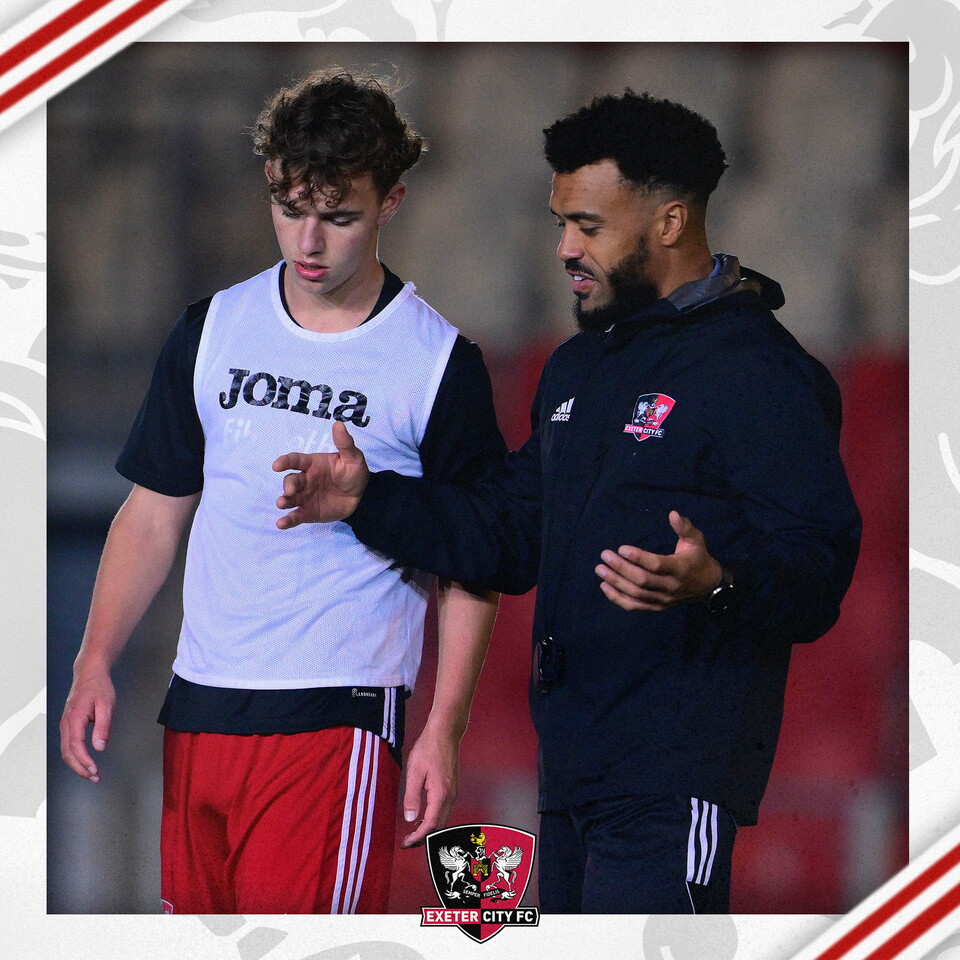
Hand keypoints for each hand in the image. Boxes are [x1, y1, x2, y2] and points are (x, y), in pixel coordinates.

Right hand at [59, 671, 114, 782]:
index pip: (75, 745)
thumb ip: (103, 726)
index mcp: (74, 717)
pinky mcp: (68, 725)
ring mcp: (65, 724)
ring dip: (77, 764)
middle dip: (80, 768)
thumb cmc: (98, 687)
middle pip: (67, 752)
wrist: (89, 674)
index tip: (94, 770)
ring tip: (91, 773)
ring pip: (65, 751)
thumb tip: (100, 746)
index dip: (84, 761)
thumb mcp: (106, 705)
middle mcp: (66, 722)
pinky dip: (75, 756)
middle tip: (94, 777)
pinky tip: (84, 761)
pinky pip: (67, 745)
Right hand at [273, 421, 369, 528]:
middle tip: (291, 490)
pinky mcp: (308, 512)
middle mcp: (305, 480)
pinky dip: (287, 520)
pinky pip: (295, 516)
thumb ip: (344, 444)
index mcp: (312, 464)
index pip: (295, 460)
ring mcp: (305, 497)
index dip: (285, 462)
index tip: (277, 465)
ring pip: (289, 498)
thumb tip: (338, 424)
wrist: (363, 496)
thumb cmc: (354, 473)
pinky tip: (282, 524)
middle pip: (291, 480)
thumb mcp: (353, 457)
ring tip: (282, 504)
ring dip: (284, 500)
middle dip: (288, 485)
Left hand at [399, 726, 458, 847]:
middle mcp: (450, 796)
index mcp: (440, 794)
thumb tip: (409, 819)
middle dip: (424, 838)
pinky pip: (444, 810)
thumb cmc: (428, 748)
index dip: (418, 838)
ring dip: (429, 829)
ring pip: (442, 819)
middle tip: (407, 842)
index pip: (431, 826)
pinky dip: (434, 819)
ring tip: (412, 832)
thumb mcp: (414, 771)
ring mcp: (453, 792)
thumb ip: (412, 797)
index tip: (405, 843)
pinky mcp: (452, 788)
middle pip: (439, 827)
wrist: (445, 733)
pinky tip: (423, 817)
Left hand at [596, 510, 721, 611]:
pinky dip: (618, 598)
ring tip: (600, 569)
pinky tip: (604, 587)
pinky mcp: (657, 607)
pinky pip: (635, 606)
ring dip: (616, 582)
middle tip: (604, 556)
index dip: (638, 557)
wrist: (708, 587)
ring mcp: (663, 599)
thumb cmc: (698, 558)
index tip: (621, 548)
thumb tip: (673, 513)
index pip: (656, 565)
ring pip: (636, 594)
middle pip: (642, 580)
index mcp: (680, 568)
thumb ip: (684, 527)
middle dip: (621, 568)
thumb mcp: (696, 540)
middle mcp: (671, 586)